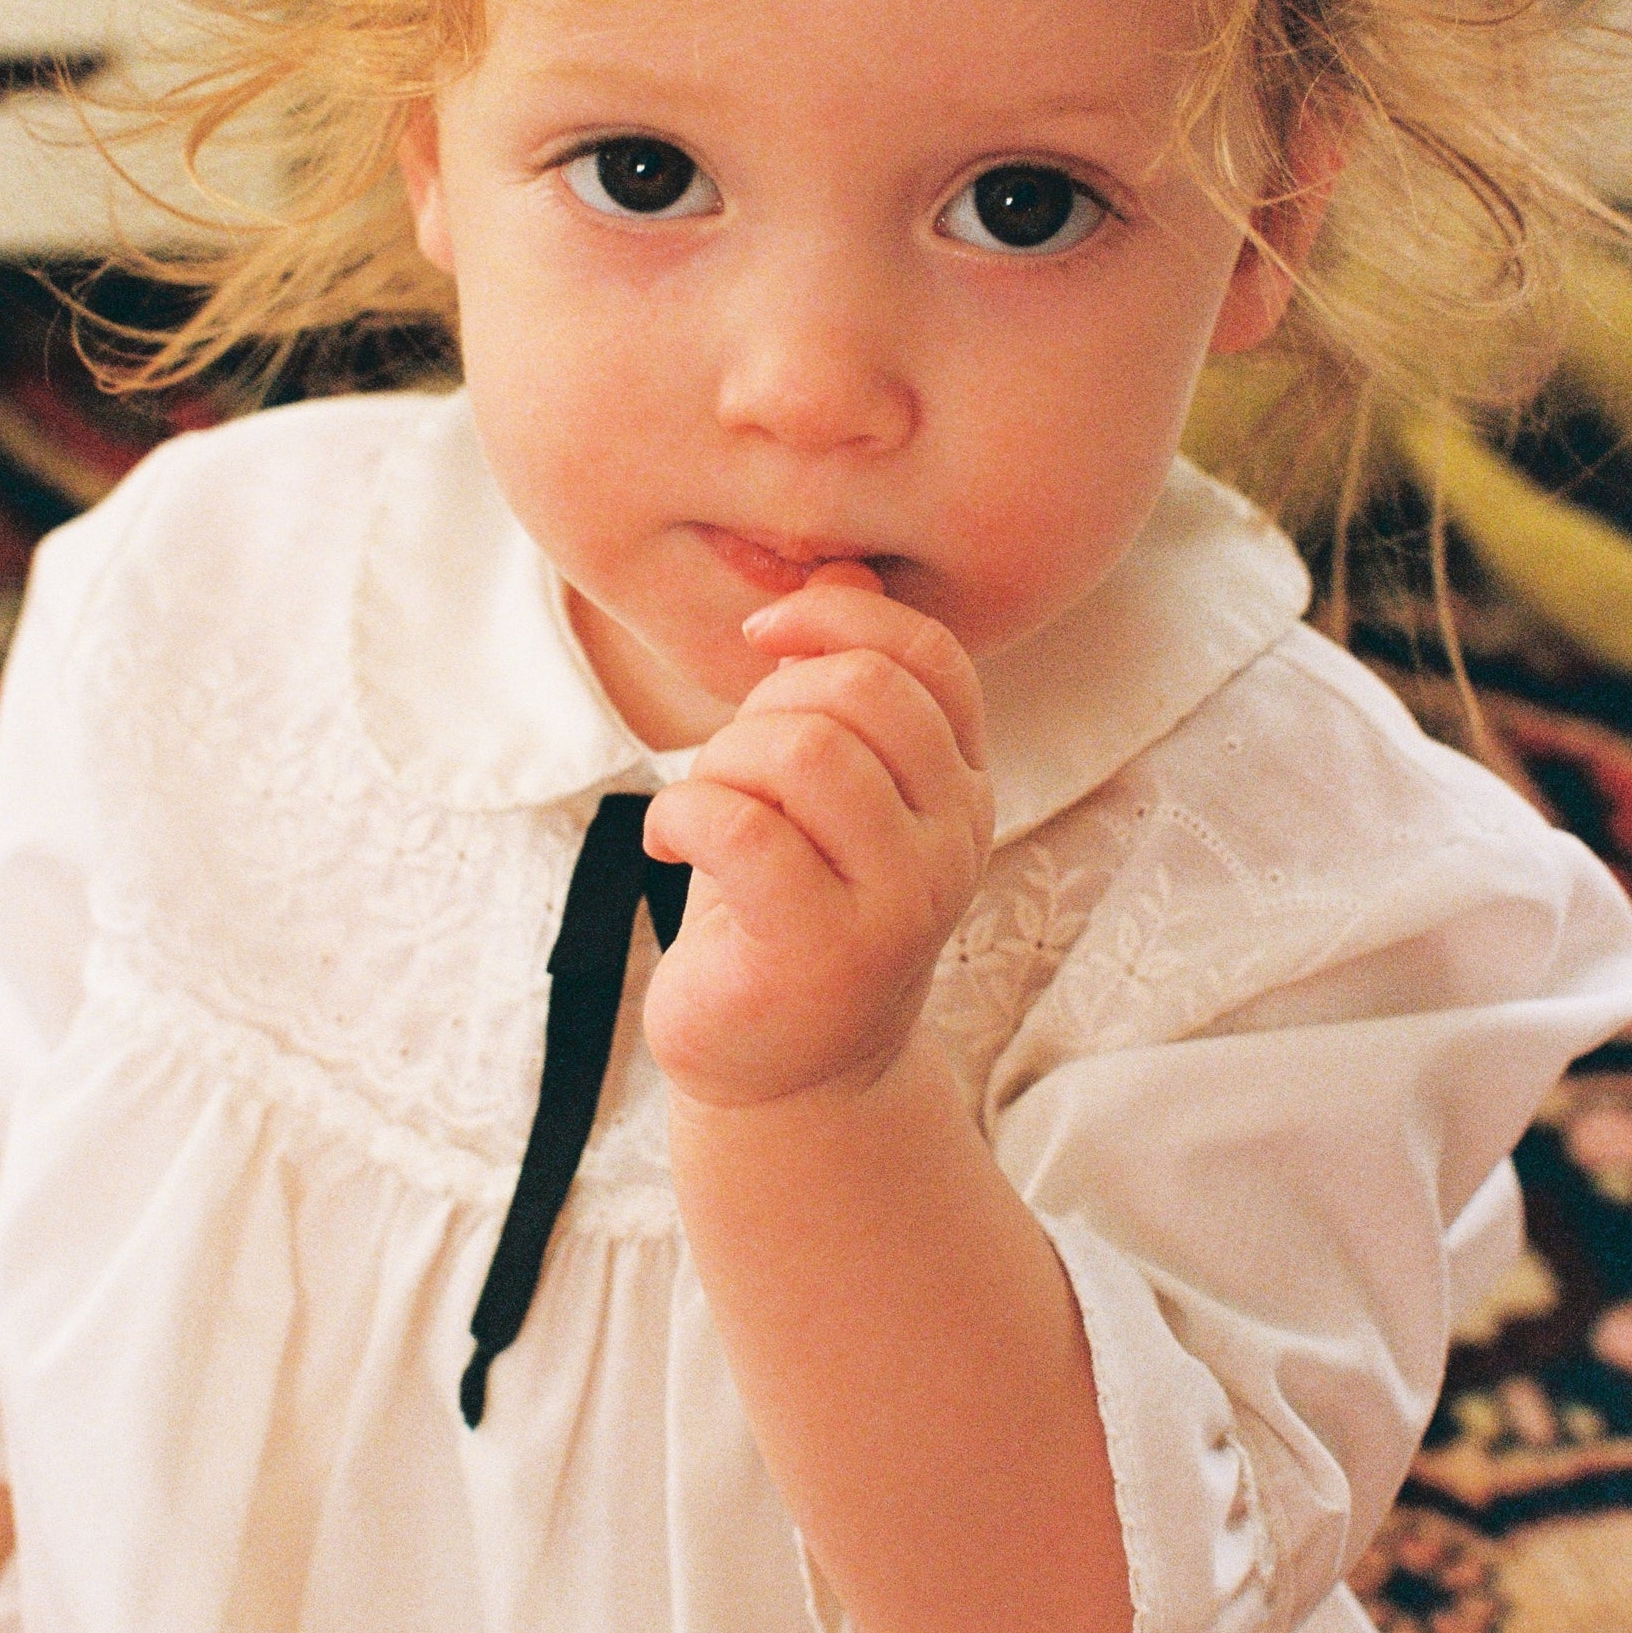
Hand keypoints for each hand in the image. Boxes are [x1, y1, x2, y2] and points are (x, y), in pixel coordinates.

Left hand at [642, 568, 994, 1108]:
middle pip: (860, 690)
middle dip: (764, 701)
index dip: (840, 616)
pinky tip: (668, 840)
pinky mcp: (823, 952)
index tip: (764, 637)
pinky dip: (682, 813)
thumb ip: (841, 682)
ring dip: (722, 761)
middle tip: (727, 763)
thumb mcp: (823, 787)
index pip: (932, 656)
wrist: (782, 1069)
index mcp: (963, 784)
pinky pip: (741, 827)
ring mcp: (899, 902)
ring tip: (703, 806)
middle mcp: (954, 839)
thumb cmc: (787, 904)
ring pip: (803, 750)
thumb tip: (839, 562)